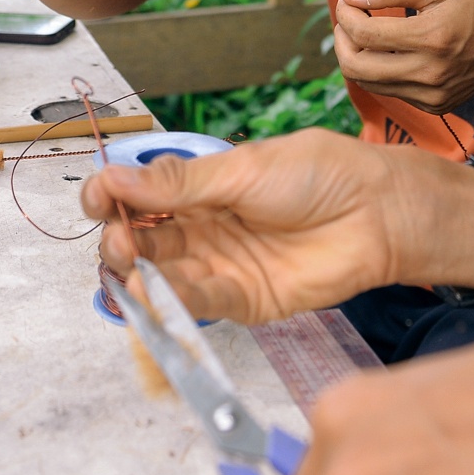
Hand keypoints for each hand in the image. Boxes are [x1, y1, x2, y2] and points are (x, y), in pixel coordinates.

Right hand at [80, 129, 473, 323]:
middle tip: (119, 240)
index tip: (97, 198)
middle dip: (121, 242)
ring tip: (130, 270)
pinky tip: (159, 293)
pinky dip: (176, 302)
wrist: (376, 211)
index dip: (111, 199)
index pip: (138, 197)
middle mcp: (203, 228)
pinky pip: (201, 305)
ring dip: (141, 277)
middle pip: (143, 242)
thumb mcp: (241, 169)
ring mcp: (221, 266)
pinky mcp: (245, 300)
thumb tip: (115, 176)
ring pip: (165, 277)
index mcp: (199, 188)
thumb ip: (179, 184)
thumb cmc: (318, 175)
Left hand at [334, 0, 473, 113]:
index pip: (365, 34)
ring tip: (364, 30)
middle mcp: (429, 73)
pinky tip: (390, 49)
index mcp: (431, 38)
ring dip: (355, 54)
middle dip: (341, 39)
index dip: (346, 13)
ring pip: (368, 83)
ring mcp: (431, 95)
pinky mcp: (434, 105)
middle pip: (356, 67)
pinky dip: (379, 69)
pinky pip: (390, 90)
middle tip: (348, 17)